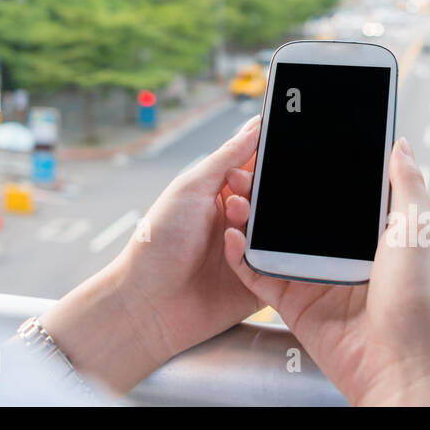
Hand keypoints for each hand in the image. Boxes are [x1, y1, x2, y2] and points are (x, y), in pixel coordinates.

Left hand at [40, 114, 264, 392]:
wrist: (149, 303)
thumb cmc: (158, 241)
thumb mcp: (190, 188)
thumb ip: (227, 157)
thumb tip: (256, 126)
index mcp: (219, 193)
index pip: (254, 167)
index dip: (264, 158)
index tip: (275, 149)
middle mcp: (237, 219)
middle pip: (271, 197)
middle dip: (265, 191)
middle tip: (244, 194)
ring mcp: (250, 250)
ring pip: (279, 229)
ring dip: (262, 222)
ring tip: (237, 220)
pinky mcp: (260, 282)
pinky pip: (279, 264)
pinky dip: (263, 254)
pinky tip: (240, 249)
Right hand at [222, 136, 429, 405]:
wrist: (400, 367)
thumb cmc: (420, 305)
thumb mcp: (420, 232)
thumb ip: (406, 185)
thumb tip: (399, 145)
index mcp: (375, 234)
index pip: (340, 193)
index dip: (319, 170)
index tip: (294, 145)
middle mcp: (344, 253)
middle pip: (300, 213)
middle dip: (275, 190)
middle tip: (253, 168)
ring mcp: (316, 277)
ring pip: (274, 239)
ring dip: (252, 217)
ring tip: (236, 195)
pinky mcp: (294, 303)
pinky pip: (259, 275)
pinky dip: (241, 256)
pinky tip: (233, 235)